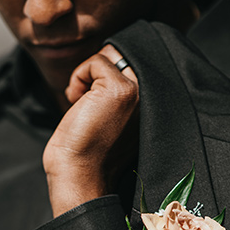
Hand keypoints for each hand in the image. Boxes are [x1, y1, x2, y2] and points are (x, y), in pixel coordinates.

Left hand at [43, 45, 138, 216]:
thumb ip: (117, 92)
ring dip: (88, 75)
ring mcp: (138, 92)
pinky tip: (77, 102)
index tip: (93, 105)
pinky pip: (96, 62)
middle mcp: (151, 98)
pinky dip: (79, 77)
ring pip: (110, 55)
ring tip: (82, 102)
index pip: (134, 65)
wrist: (79, 175)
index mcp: (153, 106)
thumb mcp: (110, 116)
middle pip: (123, 56)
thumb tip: (108, 58)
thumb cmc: (86, 152)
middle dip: (98, 72)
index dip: (106, 75)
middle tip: (85, 103)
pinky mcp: (120, 90)